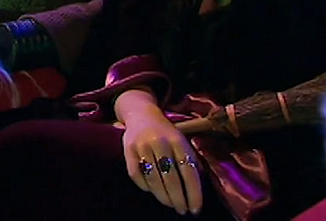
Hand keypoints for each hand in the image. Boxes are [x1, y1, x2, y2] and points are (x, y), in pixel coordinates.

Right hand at [119, 90, 202, 214]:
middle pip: (171, 179)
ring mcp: (142, 146)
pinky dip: (145, 186)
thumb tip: (196, 189)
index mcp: (177, 140)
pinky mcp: (128, 150)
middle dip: (179, 199)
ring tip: (171, 204)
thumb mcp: (181, 141)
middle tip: (183, 210)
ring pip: (154, 180)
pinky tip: (152, 191)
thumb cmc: (166, 133)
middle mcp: (160, 142)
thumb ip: (189, 160)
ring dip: (164, 197)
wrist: (141, 114)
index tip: (196, 208)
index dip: (194, 193)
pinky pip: (136, 175)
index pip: (188, 171)